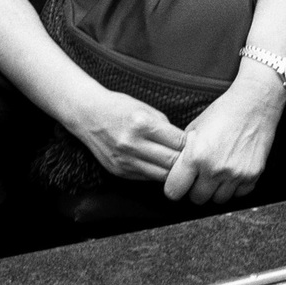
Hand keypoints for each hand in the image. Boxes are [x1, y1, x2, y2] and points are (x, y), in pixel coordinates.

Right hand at [69, 88, 186, 183]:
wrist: (87, 114)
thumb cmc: (120, 107)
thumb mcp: (146, 109)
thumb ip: (166, 127)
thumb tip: (186, 143)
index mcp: (142, 124)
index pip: (178, 142)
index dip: (191, 145)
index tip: (198, 144)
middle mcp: (132, 144)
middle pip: (171, 161)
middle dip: (186, 161)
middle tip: (195, 158)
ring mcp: (124, 160)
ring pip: (160, 175)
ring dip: (173, 171)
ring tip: (181, 165)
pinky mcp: (118, 171)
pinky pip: (146, 177)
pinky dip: (157, 173)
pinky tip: (162, 166)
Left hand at [163, 69, 284, 204]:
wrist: (255, 104)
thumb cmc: (224, 112)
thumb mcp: (194, 129)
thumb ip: (184, 154)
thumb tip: (176, 172)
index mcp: (195, 156)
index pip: (174, 191)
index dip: (175, 187)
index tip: (179, 183)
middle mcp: (215, 168)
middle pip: (197, 199)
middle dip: (196, 189)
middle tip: (200, 176)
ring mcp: (235, 174)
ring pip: (218, 200)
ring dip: (216, 190)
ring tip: (218, 173)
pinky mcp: (253, 175)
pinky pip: (239, 194)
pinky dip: (235, 187)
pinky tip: (233, 172)